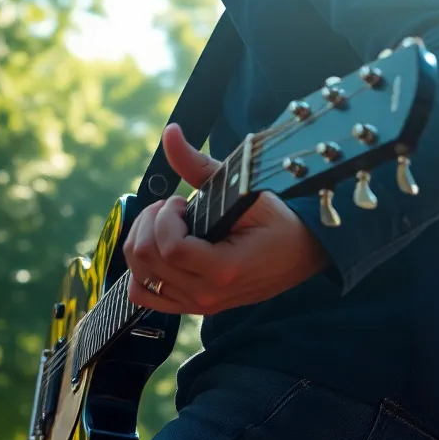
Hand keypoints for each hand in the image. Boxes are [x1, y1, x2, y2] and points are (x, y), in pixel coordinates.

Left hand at [124, 123, 327, 315]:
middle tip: (172, 209)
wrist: (299, 254)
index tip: (181, 201)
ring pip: (139, 278)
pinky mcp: (190, 306)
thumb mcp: (243, 188)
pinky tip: (159, 248)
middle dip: (150, 223)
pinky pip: (144, 295)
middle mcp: (207, 295)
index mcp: (224, 270)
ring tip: (166, 226)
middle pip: (148, 260)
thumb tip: (170, 132)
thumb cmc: (276, 220)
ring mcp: (197, 305)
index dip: (166, 218)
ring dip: (143, 242)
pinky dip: (141, 271)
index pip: (170, 248)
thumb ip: (199, 165)